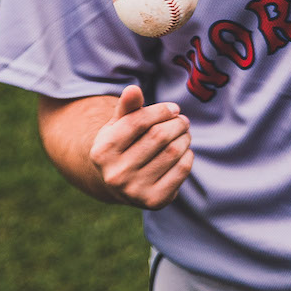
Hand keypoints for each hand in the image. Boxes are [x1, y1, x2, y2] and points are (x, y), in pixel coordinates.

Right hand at [88, 85, 193, 207]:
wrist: (121, 185)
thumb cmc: (122, 146)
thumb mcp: (118, 125)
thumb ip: (126, 107)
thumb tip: (134, 89)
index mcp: (103, 151)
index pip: (138, 122)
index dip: (161, 111)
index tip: (173, 109)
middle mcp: (115, 173)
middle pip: (158, 136)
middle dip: (176, 124)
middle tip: (182, 121)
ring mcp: (134, 190)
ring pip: (172, 152)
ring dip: (184, 138)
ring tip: (184, 133)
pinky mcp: (154, 202)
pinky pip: (181, 170)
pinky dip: (188, 156)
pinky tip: (184, 151)